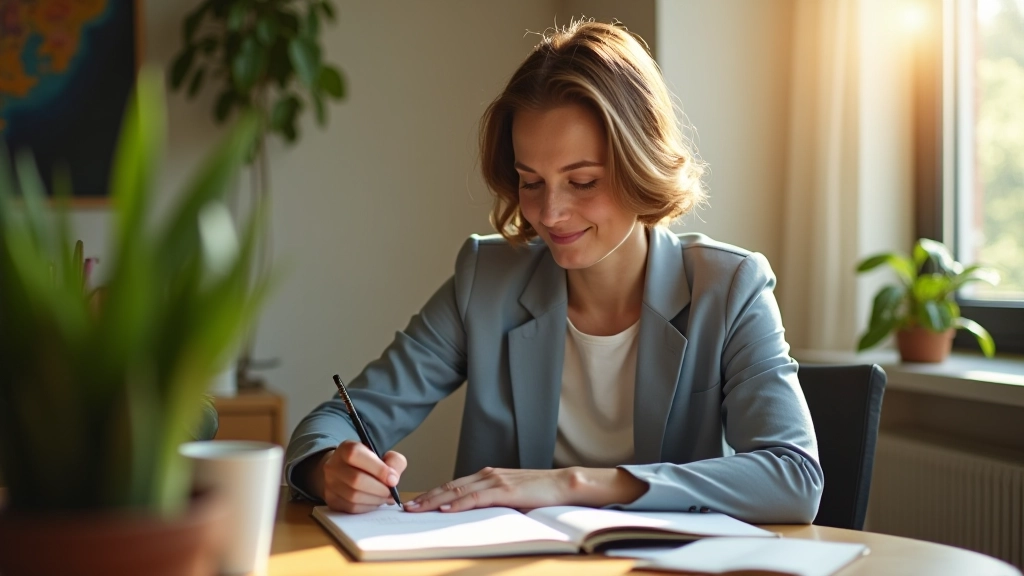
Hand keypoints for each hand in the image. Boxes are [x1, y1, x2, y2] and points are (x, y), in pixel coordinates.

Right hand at [320, 441, 406, 513]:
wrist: (345, 470)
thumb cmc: (368, 462)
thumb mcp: (384, 454)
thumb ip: (394, 462)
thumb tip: (393, 480)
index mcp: (346, 448)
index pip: (356, 455)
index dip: (377, 468)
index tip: (393, 480)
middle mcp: (333, 465)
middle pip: (356, 480)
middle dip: (379, 489)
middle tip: (390, 492)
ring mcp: (329, 483)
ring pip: (353, 496)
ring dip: (374, 500)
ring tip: (384, 497)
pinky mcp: (331, 500)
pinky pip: (351, 508)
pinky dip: (368, 507)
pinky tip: (374, 502)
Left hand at [407, 467, 648, 512]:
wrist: (565, 484)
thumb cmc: (541, 494)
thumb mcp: (512, 498)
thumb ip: (492, 502)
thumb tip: (472, 515)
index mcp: (489, 476)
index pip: (454, 485)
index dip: (433, 494)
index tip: (415, 504)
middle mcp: (488, 475)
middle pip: (450, 486)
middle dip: (426, 497)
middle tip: (407, 508)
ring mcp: (496, 480)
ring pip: (458, 490)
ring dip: (435, 500)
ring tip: (417, 509)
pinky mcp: (506, 489)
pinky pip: (477, 497)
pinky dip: (459, 502)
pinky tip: (446, 508)